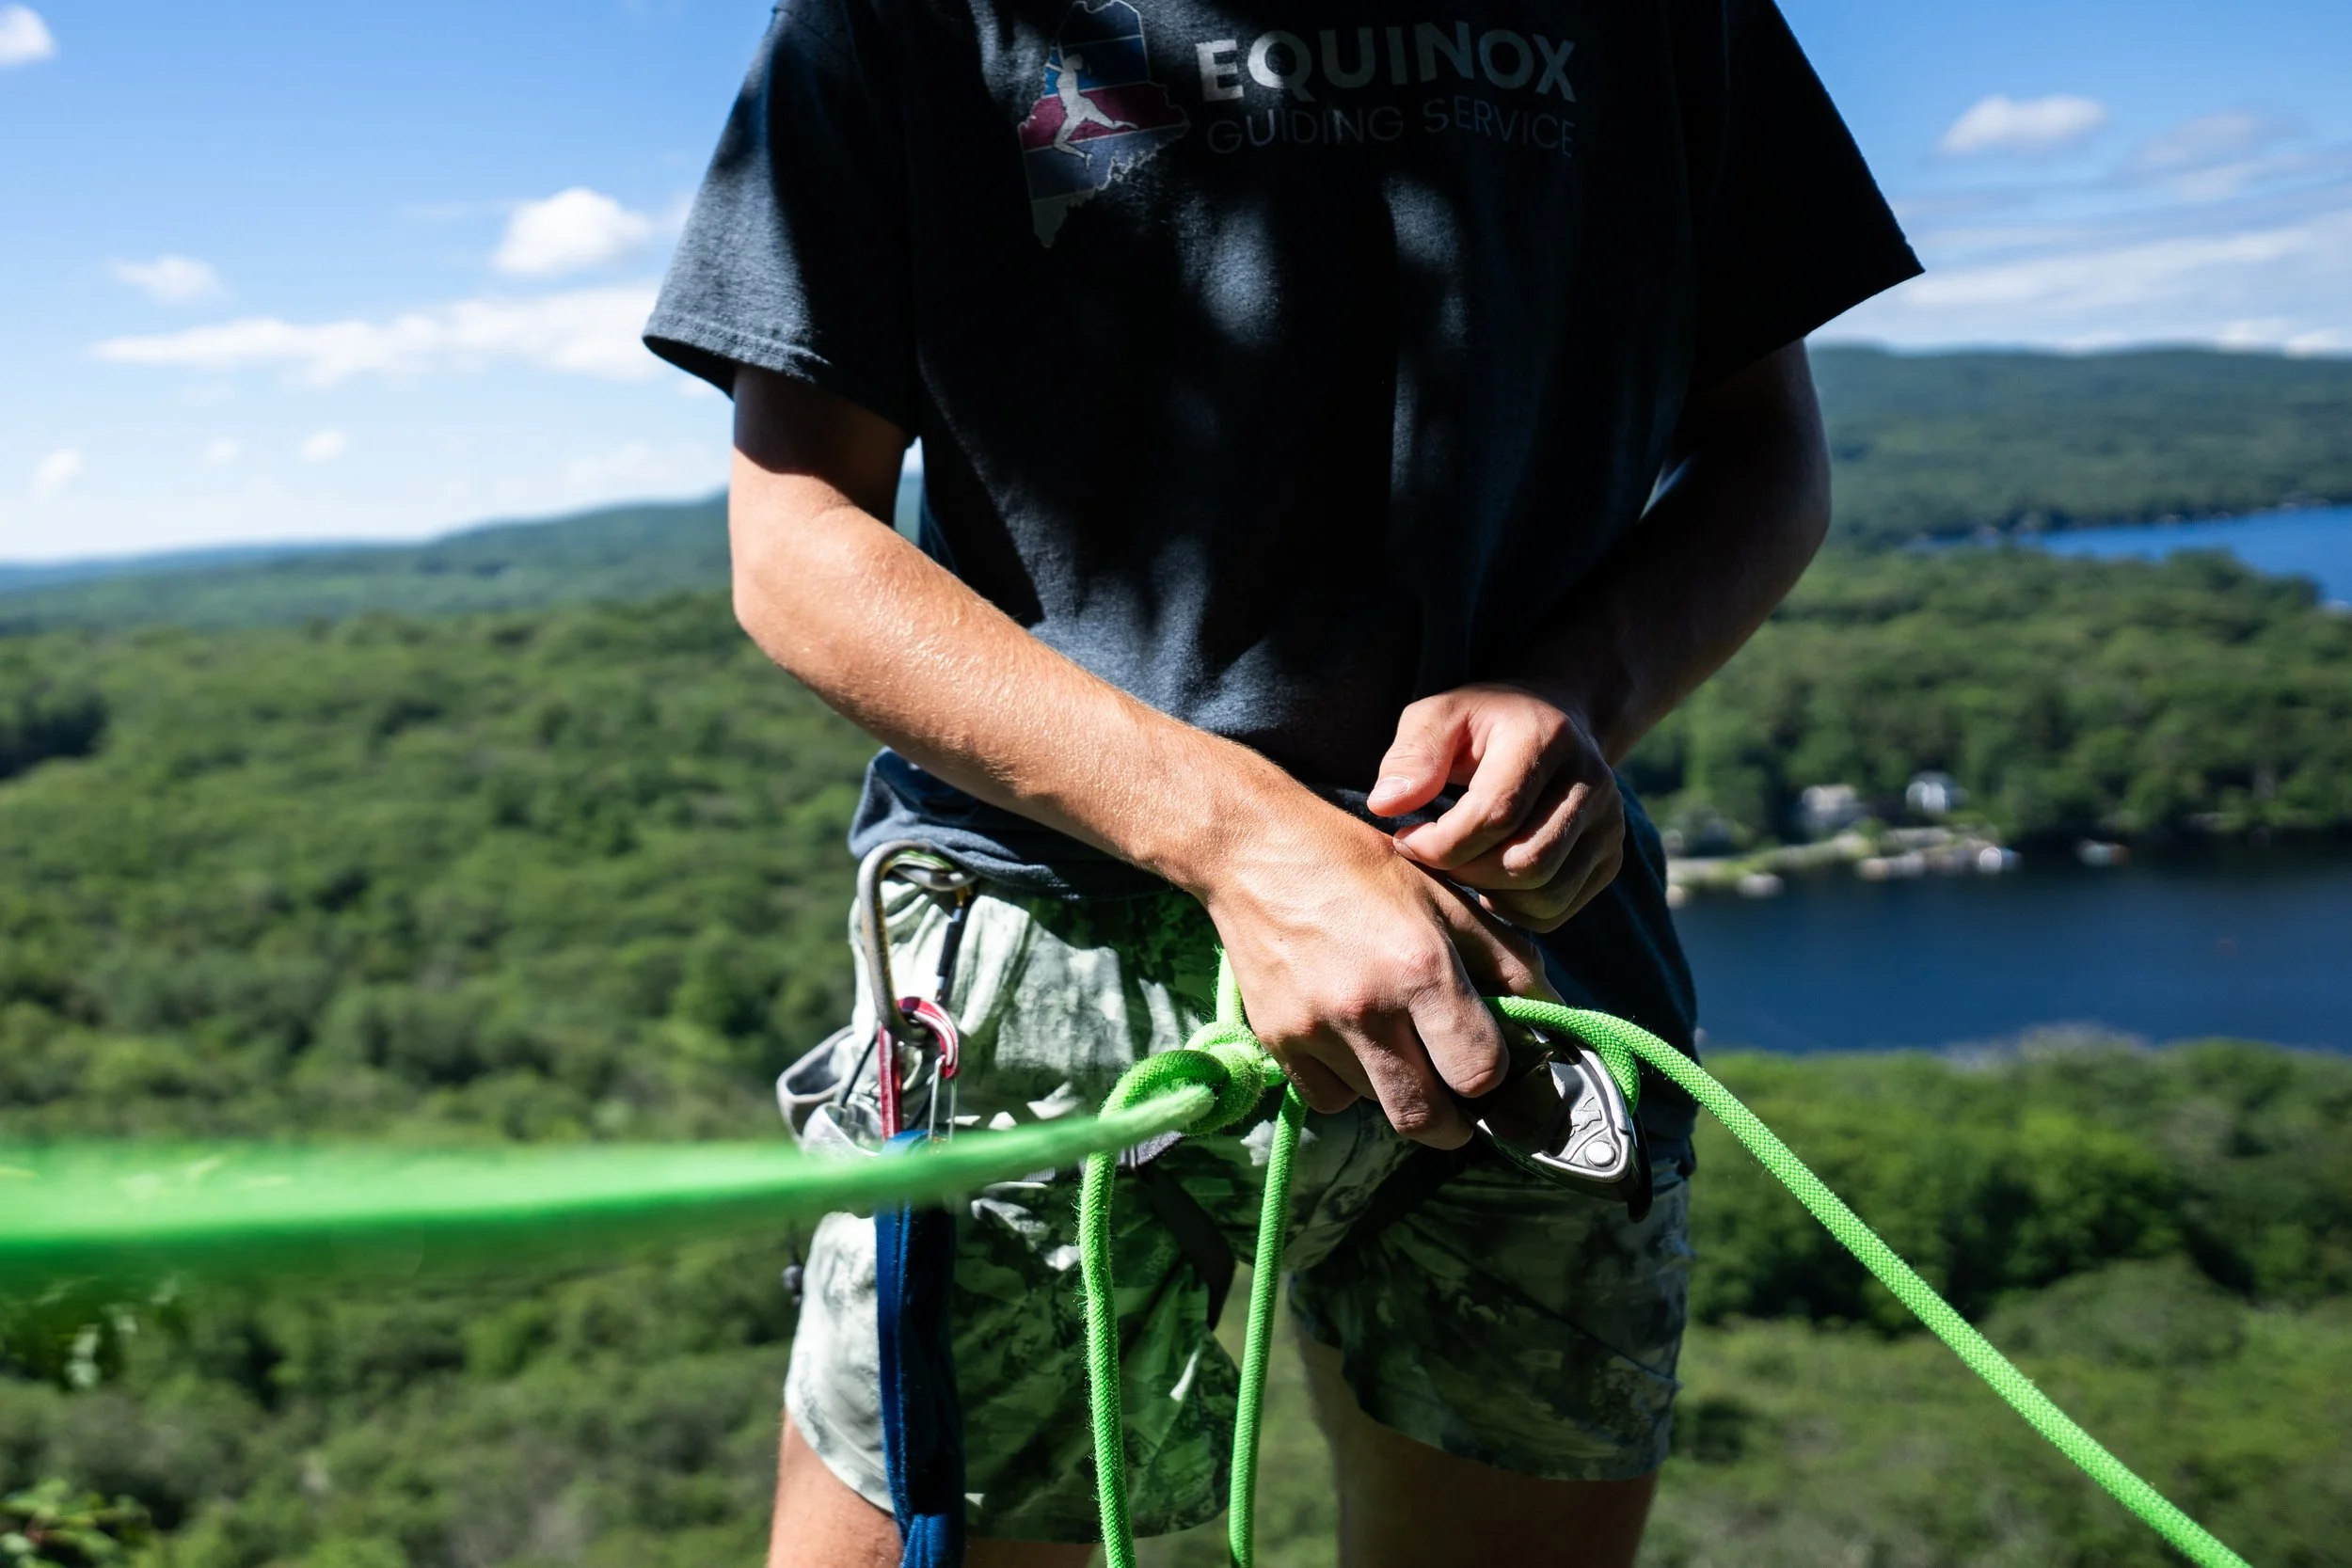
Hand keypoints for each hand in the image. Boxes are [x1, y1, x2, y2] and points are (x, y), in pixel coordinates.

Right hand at [1193, 794, 1557, 1146]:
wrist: (1254, 850)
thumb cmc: (1359, 866)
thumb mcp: (1445, 896)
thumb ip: (1506, 960)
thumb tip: (1553, 1013)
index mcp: (1421, 969)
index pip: (1480, 1073)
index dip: (1496, 1079)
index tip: (1493, 1066)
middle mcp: (1367, 1010)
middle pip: (1427, 1121)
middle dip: (1454, 1121)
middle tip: (1457, 1093)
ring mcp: (1315, 1032)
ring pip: (1378, 1107)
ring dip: (1401, 1090)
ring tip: (1398, 1041)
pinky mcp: (1277, 1043)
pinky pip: (1329, 1097)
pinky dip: (1350, 1083)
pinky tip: (1351, 1036)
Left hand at [1365, 683, 1626, 933]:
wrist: (1551, 722)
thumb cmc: (1481, 724)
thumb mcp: (1437, 717)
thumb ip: (1411, 756)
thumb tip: (1386, 805)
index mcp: (1546, 738)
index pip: (1496, 814)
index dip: (1441, 841)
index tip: (1407, 838)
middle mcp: (1592, 782)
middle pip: (1525, 862)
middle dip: (1464, 871)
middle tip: (1431, 856)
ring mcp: (1610, 824)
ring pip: (1544, 894)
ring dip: (1488, 894)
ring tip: (1459, 866)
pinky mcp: (1611, 857)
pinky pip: (1557, 910)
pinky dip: (1514, 909)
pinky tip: (1488, 880)